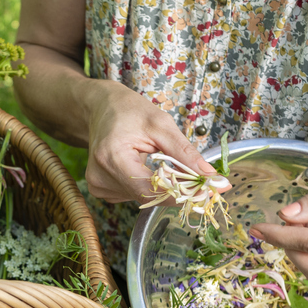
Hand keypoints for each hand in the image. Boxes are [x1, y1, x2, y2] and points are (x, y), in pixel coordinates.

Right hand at [84, 81, 226, 203]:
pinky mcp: (100, 189)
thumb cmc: (129, 111)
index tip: (205, 191)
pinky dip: (145, 185)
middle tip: (195, 179)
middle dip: (174, 189)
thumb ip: (185, 153)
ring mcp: (98, 185)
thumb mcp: (161, 125)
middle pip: (146, 196)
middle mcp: (99, 176)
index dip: (179, 194)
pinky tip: (142, 167)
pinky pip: (132, 195)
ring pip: (141, 198)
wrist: (101, 108)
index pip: (149, 190)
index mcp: (111, 157)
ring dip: (159, 186)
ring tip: (158, 161)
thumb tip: (209, 176)